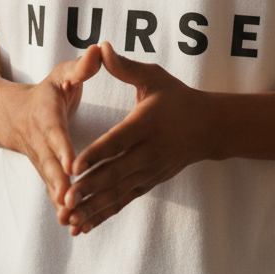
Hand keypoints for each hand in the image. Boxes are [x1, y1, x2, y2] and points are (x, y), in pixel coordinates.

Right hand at [11, 44, 101, 219]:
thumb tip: (98, 50)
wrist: (12, 116)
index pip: (54, 131)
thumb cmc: (48, 90)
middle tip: (69, 197)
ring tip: (71, 219)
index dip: (61, 146)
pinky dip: (61, 207)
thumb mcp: (61, 73)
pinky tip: (73, 225)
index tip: (71, 161)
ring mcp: (41, 159)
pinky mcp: (47, 173)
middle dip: (58, 181)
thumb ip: (80, 66)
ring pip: (50, 182)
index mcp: (46, 113)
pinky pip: (54, 191)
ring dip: (59, 200)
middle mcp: (40, 140)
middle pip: (49, 162)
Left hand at [61, 42, 211, 235]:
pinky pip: (124, 200)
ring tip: (69, 219)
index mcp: (146, 124)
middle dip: (89, 188)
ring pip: (117, 192)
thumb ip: (125, 67)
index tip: (73, 166)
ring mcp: (149, 171)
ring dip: (93, 207)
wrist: (209, 127)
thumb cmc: (178, 98)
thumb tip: (101, 47)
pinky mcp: (149, 182)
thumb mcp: (154, 77)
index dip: (95, 154)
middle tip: (65, 199)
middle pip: (115, 172)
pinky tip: (84, 225)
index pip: (117, 141)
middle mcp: (148, 152)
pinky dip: (104, 213)